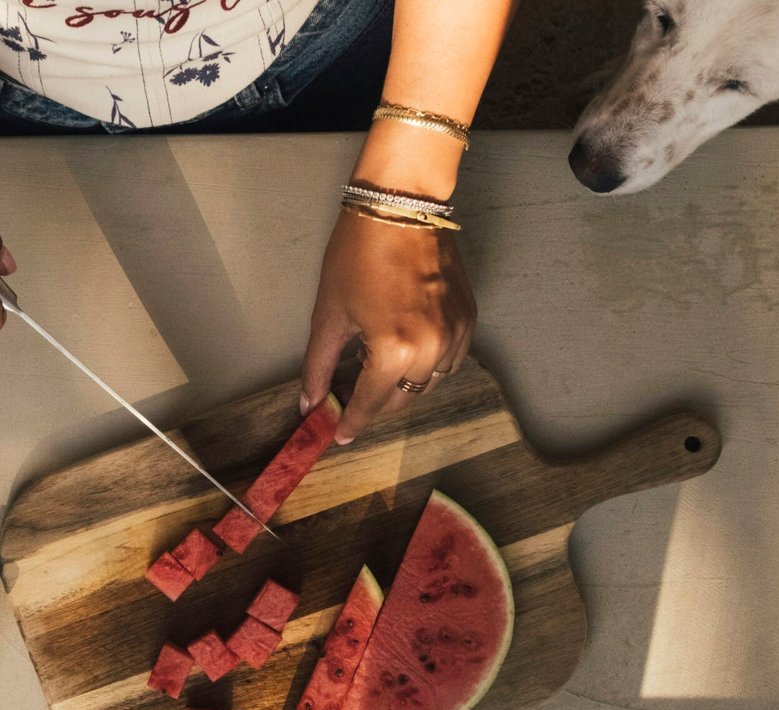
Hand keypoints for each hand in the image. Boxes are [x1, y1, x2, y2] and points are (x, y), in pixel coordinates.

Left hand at [300, 210, 475, 443]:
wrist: (401, 206)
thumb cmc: (358, 254)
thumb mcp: (330, 315)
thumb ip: (320, 366)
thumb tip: (309, 404)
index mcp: (394, 351)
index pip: (371, 404)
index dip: (352, 423)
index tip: (340, 435)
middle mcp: (432, 350)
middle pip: (401, 399)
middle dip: (374, 403)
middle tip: (351, 396)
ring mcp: (456, 335)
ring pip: (428, 384)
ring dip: (401, 385)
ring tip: (374, 370)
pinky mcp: (468, 319)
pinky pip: (450, 361)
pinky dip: (428, 367)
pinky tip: (405, 353)